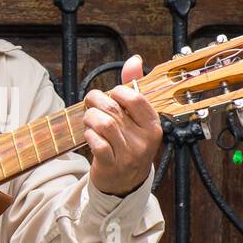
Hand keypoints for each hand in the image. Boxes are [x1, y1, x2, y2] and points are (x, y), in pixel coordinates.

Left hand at [84, 55, 162, 195]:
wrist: (126, 182)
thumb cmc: (129, 143)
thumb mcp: (137, 118)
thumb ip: (134, 87)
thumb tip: (134, 60)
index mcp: (153, 125)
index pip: (135, 97)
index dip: (117, 91)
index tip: (110, 95)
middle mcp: (144, 140)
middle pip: (114, 108)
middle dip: (96, 101)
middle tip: (91, 105)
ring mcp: (129, 154)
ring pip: (103, 123)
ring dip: (90, 118)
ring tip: (89, 120)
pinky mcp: (112, 165)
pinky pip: (97, 143)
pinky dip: (89, 136)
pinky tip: (90, 136)